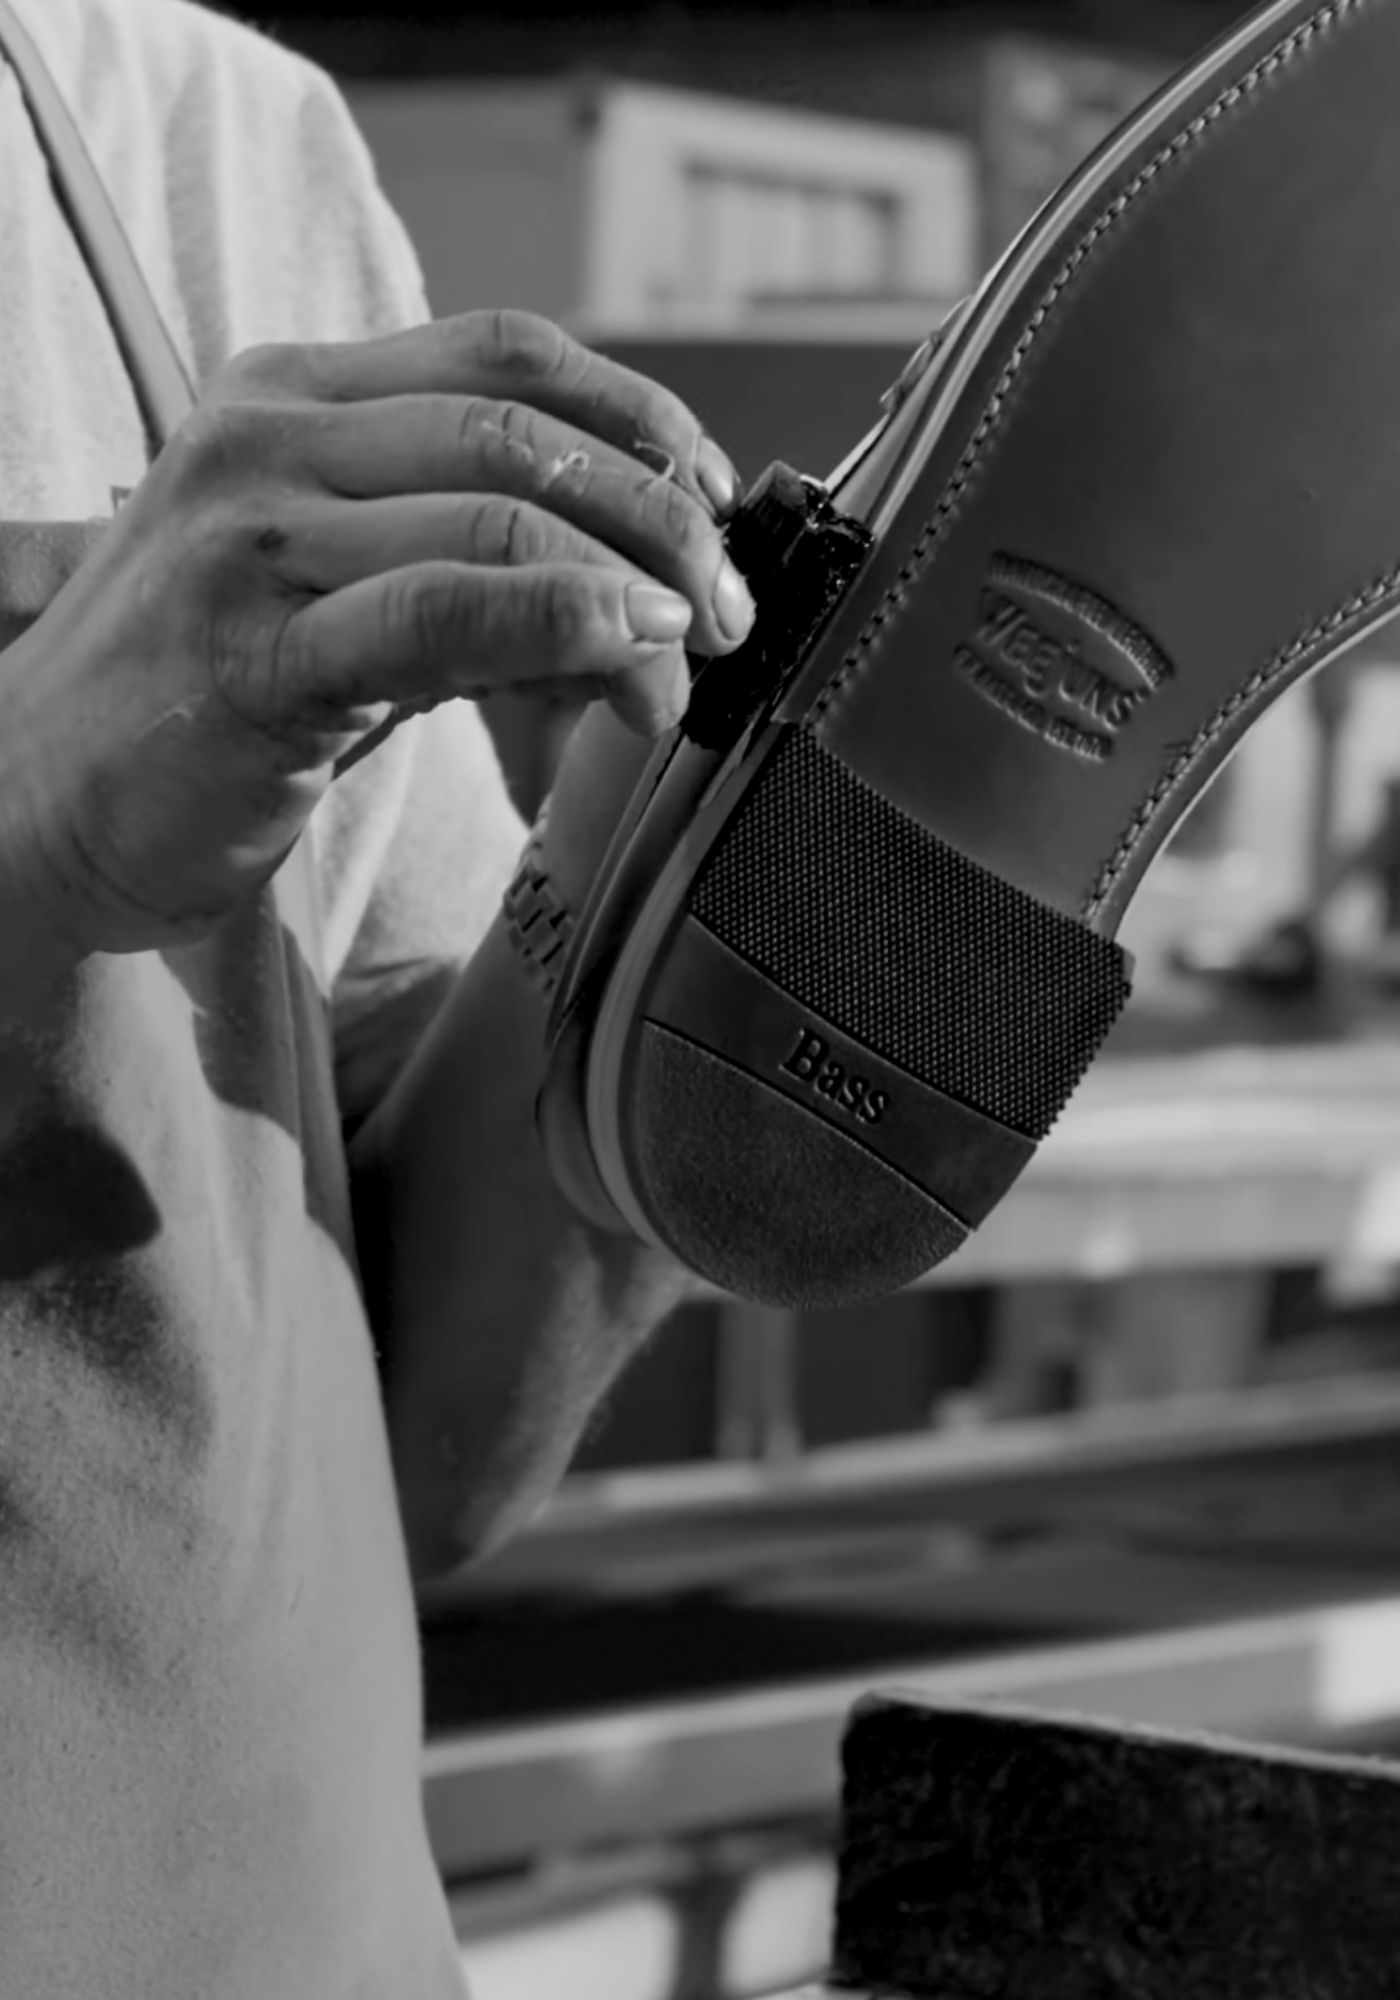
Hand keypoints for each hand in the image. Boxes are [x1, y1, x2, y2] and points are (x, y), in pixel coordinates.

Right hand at [0, 309, 752, 955]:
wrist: (38, 804)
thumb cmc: (200, 703)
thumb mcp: (346, 600)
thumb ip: (473, 579)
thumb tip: (633, 608)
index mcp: (290, 398)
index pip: (506, 359)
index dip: (637, 419)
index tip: (709, 502)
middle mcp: (267, 439)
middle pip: (522, 431)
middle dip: (661, 517)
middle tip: (725, 608)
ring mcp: (251, 538)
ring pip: (498, 515)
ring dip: (629, 590)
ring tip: (681, 667)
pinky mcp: (255, 651)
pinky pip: (442, 611)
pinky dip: (560, 626)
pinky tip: (624, 663)